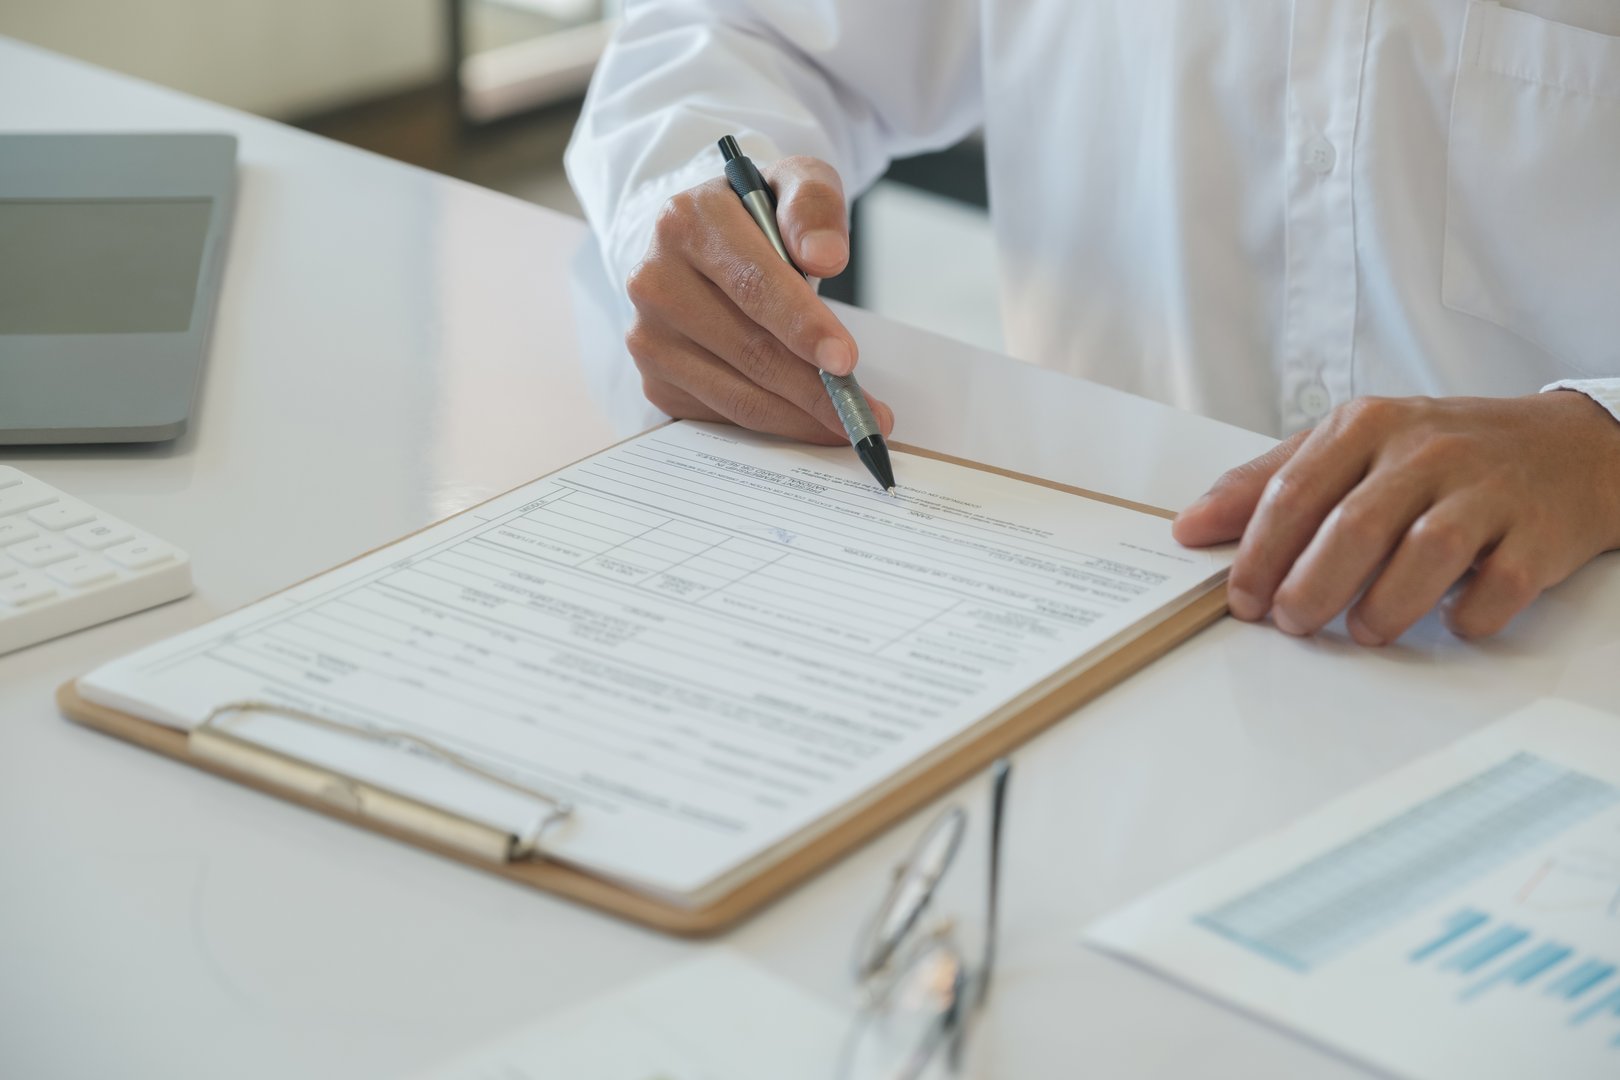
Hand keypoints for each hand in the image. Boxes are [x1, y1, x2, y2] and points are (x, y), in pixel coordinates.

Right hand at [623, 155, 891, 444]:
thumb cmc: (757, 217)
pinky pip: (722, 415)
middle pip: (748, 349)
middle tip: (863, 412)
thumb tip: (826, 256)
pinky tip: (806, 419)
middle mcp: (654, 280)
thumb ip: (814, 206)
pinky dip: (772, 423)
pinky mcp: (655, 377)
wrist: (706, 240)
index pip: (753, 284)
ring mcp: (648, 335)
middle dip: (813, 388)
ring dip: (798, 416)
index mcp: (686, 221)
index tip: (845, 361)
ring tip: (847, 423)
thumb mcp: (795, 184)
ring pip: (736, 393)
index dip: (802, 327)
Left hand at [1173, 392, 1619, 643]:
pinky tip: (1445, 622)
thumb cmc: (1438, 454)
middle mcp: (1428, 450)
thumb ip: (1267, 482)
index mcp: (1368, 425)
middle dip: (1309, 588)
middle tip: (1290, 623)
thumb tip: (1189, 527)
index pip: (1295, 491)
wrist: (1567, 447)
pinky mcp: (1539, 535)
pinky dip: (1466, 616)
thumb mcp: (1349, 446)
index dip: (1258, 553)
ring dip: (1381, 608)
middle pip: (1354, 528)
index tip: (1239, 598)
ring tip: (1360, 632)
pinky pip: (1498, 587)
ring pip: (1425, 556)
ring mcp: (1487, 491)